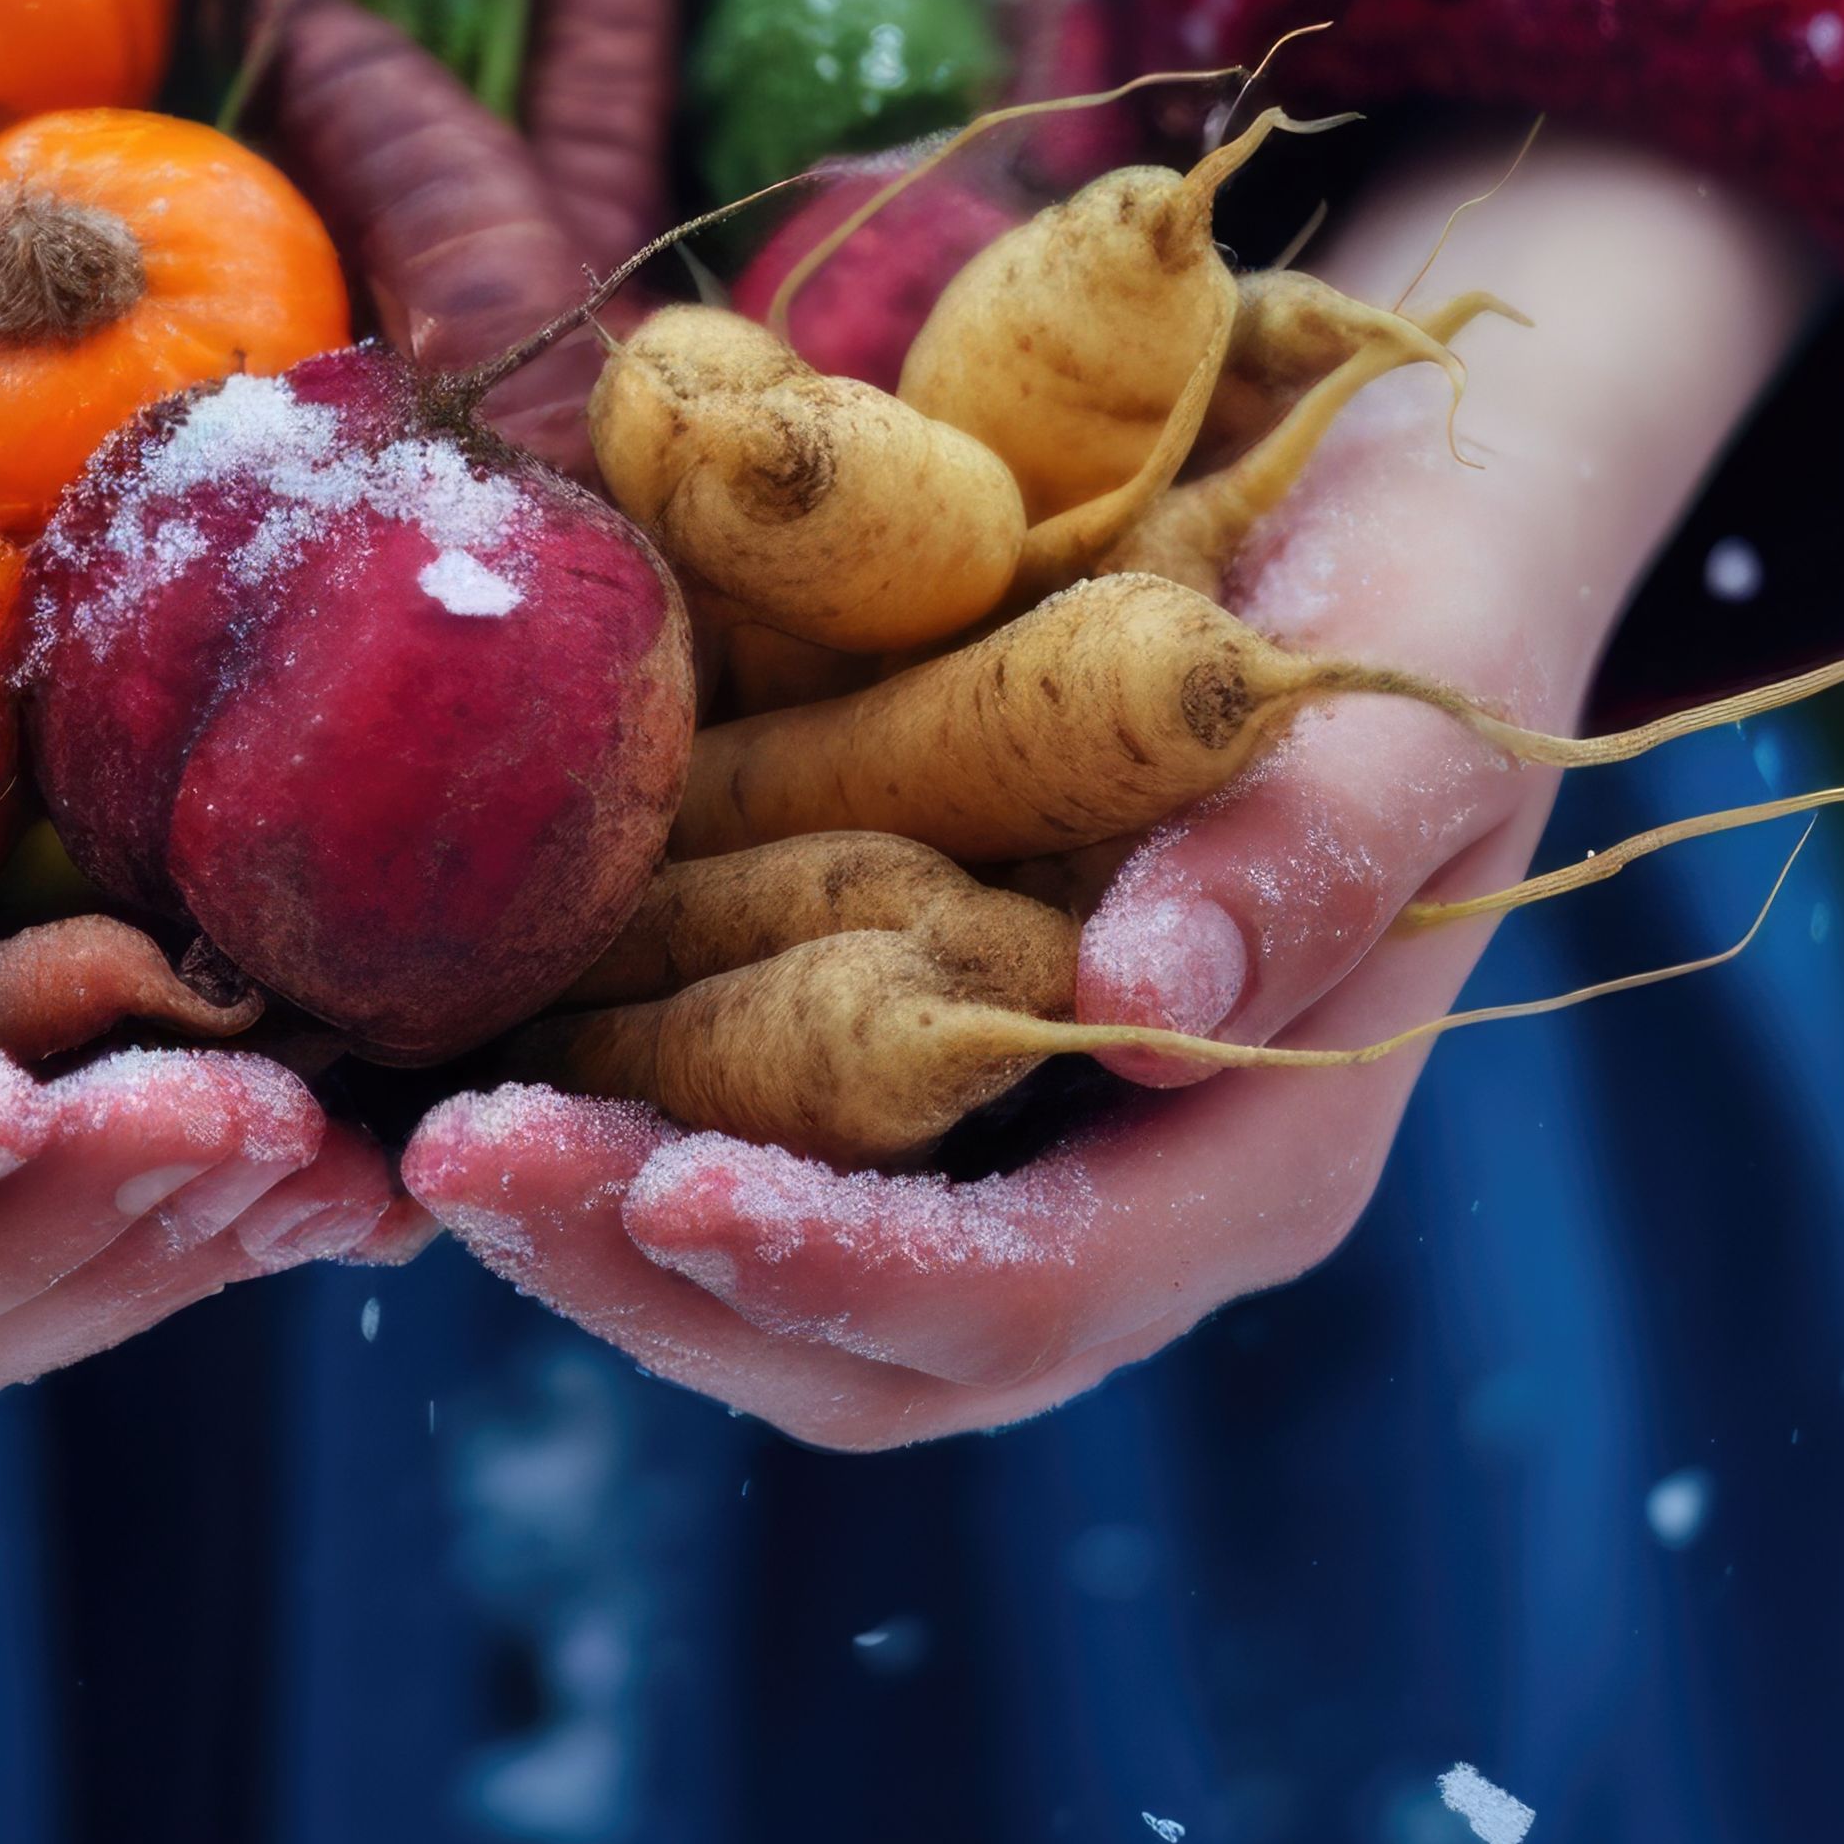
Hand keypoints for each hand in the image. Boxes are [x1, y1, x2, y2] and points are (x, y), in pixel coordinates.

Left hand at [410, 133, 1824, 1447]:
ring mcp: (995, 1137)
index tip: (667, 1187)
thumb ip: (1306, 852)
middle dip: (647, 1274)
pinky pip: (731, 1140)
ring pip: (767, 1281)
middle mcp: (1115, 1191)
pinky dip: (592, 1116)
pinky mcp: (893, 1050)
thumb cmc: (1427, 583)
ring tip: (417, 1128)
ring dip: (584, 1226)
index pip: (1029, 1292)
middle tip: (452, 1156)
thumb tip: (1157, 1003)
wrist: (1392, 493)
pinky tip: (449, 1043)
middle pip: (863, 1350)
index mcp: (1253, 1160)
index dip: (844, 1268)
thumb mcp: (1404, 698)